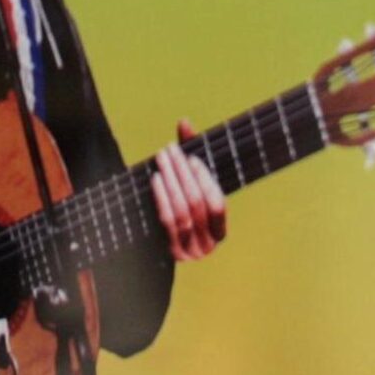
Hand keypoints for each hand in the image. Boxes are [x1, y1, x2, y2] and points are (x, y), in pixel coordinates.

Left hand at [150, 123, 227, 261]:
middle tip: (170, 150)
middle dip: (182, 174)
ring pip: (182, 211)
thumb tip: (183, 121)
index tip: (191, 158)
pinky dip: (161, 197)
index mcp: (220, 232)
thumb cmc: (181, 206)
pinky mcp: (169, 252)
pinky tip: (156, 178)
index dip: (205, 180)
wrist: (155, 244)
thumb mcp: (191, 184)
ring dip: (171, 182)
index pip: (217, 205)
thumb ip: (190, 155)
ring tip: (162, 159)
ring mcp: (188, 252)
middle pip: (197, 204)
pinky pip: (166, 220)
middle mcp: (207, 245)